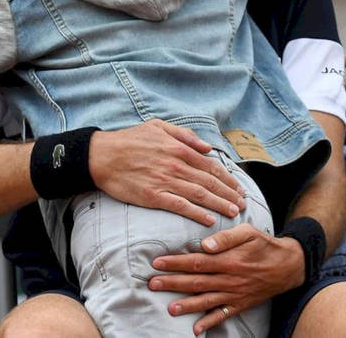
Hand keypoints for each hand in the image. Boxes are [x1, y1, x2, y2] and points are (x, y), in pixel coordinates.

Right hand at [88, 119, 245, 226]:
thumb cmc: (130, 139)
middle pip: (210, 182)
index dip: (228, 179)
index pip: (211, 166)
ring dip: (220, 205)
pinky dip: (197, 213)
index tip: (239, 188)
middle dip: (230, 194)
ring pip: (200, 195)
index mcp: (180, 148)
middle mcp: (177, 165)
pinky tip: (210, 220)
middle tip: (243, 204)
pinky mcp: (154, 196)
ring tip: (234, 213)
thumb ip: (185, 135)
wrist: (102, 155)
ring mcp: (166, 181)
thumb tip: (207, 148)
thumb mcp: (159, 126)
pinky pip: (181, 206)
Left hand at [150, 224, 304, 334]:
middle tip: (152, 284)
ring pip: (206, 300)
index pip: (197, 261)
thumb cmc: (264, 245)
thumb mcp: (248, 232)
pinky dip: (209, 323)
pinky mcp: (240, 304)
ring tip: (169, 308)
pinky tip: (196, 329)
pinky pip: (223, 315)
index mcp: (229, 260)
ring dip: (187, 305)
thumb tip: (206, 245)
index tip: (157, 263)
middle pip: (196, 282)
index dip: (176, 262)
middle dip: (173, 283)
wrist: (288, 266)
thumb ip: (226, 237)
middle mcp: (230, 279)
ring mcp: (235, 294)